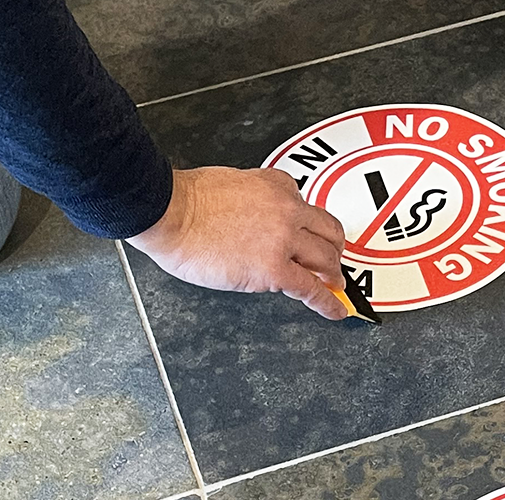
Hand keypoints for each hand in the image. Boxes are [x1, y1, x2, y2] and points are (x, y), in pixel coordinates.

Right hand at [128, 166, 348, 319]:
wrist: (168, 212)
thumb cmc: (184, 201)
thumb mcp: (229, 183)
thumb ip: (252, 199)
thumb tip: (255, 221)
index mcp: (274, 185)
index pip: (304, 204)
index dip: (308, 224)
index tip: (311, 235)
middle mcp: (286, 210)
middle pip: (328, 231)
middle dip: (333, 249)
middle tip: (332, 262)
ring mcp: (284, 240)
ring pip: (326, 259)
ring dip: (334, 275)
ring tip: (335, 285)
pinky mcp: (275, 269)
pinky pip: (313, 289)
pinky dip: (329, 303)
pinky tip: (337, 310)